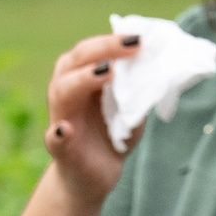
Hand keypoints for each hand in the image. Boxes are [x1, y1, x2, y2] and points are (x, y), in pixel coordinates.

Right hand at [41, 32, 140, 205]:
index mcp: (81, 81)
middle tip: (132, 44)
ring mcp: (61, 120)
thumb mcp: (131, 110)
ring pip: (62, 91)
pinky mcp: (62, 150)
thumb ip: (137, 90)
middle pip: (73, 63)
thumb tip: (160, 64)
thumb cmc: (112, 137)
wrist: (95, 178)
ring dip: (83, 79)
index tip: (138, 36)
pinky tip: (65, 129)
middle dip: (102, 49)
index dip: (110, 41)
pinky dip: (59, 133)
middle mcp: (66, 95)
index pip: (88, 52)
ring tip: (108, 72)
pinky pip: (55, 139)